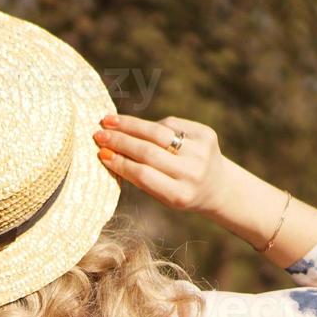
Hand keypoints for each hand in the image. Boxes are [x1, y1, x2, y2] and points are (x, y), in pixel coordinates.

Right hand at [92, 114, 234, 214]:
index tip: (100, 153)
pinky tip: (137, 127)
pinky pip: (170, 124)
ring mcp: (201, 152)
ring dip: (130, 125)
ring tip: (109, 121)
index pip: (143, 174)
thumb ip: (140, 177)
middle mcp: (192, 173)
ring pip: (158, 132)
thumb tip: (108, 152)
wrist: (217, 186)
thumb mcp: (162, 196)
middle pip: (148, 151)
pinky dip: (151, 125)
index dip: (120, 162)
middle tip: (99, 134)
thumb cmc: (180, 191)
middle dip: (120, 141)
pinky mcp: (206, 134)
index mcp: (179, 195)